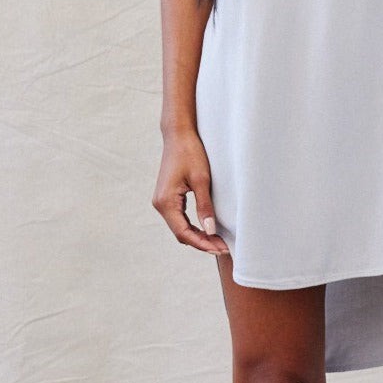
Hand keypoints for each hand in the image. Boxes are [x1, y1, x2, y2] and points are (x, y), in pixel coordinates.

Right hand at [152, 129, 230, 256]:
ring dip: (197, 235)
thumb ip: (204, 206)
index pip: (184, 233)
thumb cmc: (190, 152)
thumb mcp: (201, 179)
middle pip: (181, 233)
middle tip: (223, 247)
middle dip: (202, 242)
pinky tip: (207, 228)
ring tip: (218, 241)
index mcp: (166, 202)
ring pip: (180, 227)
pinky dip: (192, 226)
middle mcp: (160, 204)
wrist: (178, 134)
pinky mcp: (167, 196)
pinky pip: (179, 218)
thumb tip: (210, 231)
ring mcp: (162, 201)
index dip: (202, 243)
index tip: (220, 248)